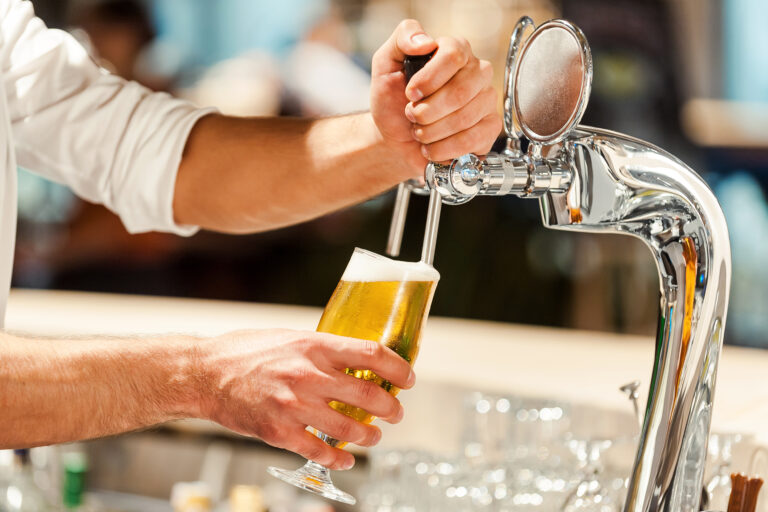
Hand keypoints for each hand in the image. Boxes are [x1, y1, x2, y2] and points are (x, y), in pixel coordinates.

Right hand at [193, 329, 414, 469]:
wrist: (203, 374)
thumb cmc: (244, 352)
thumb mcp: (290, 338)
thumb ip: (321, 350)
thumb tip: (354, 360)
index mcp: (314, 345)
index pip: (371, 354)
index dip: (398, 368)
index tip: (407, 378)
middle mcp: (308, 374)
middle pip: (368, 394)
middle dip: (390, 408)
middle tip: (395, 412)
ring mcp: (294, 405)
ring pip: (349, 428)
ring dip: (369, 436)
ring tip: (373, 436)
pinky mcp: (279, 431)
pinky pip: (320, 451)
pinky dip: (338, 458)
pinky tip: (345, 458)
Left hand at [370, 19, 501, 174]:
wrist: (395, 137)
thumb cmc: (392, 99)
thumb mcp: (386, 64)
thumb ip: (403, 38)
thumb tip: (426, 41)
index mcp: (455, 50)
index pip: (453, 56)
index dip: (428, 80)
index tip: (410, 94)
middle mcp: (477, 72)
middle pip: (460, 91)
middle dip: (427, 111)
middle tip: (412, 116)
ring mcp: (487, 100)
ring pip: (464, 118)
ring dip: (432, 132)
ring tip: (419, 132)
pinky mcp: (490, 128)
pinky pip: (473, 140)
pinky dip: (444, 149)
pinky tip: (432, 147)